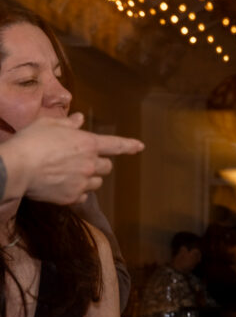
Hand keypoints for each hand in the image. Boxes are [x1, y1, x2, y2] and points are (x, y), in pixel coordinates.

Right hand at [4, 113, 143, 204]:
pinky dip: (78, 192)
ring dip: (89, 178)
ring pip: (97, 183)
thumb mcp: (48, 124)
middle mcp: (90, 164)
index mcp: (87, 143)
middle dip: (98, 164)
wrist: (15, 168)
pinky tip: (63, 186)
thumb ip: (67, 123)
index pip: (115, 144)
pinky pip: (83, 196)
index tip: (140, 147)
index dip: (129, 145)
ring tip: (69, 174)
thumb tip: (79, 119)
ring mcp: (83, 182)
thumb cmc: (30, 142)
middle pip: (107, 167)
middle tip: (80, 161)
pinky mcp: (72, 197)